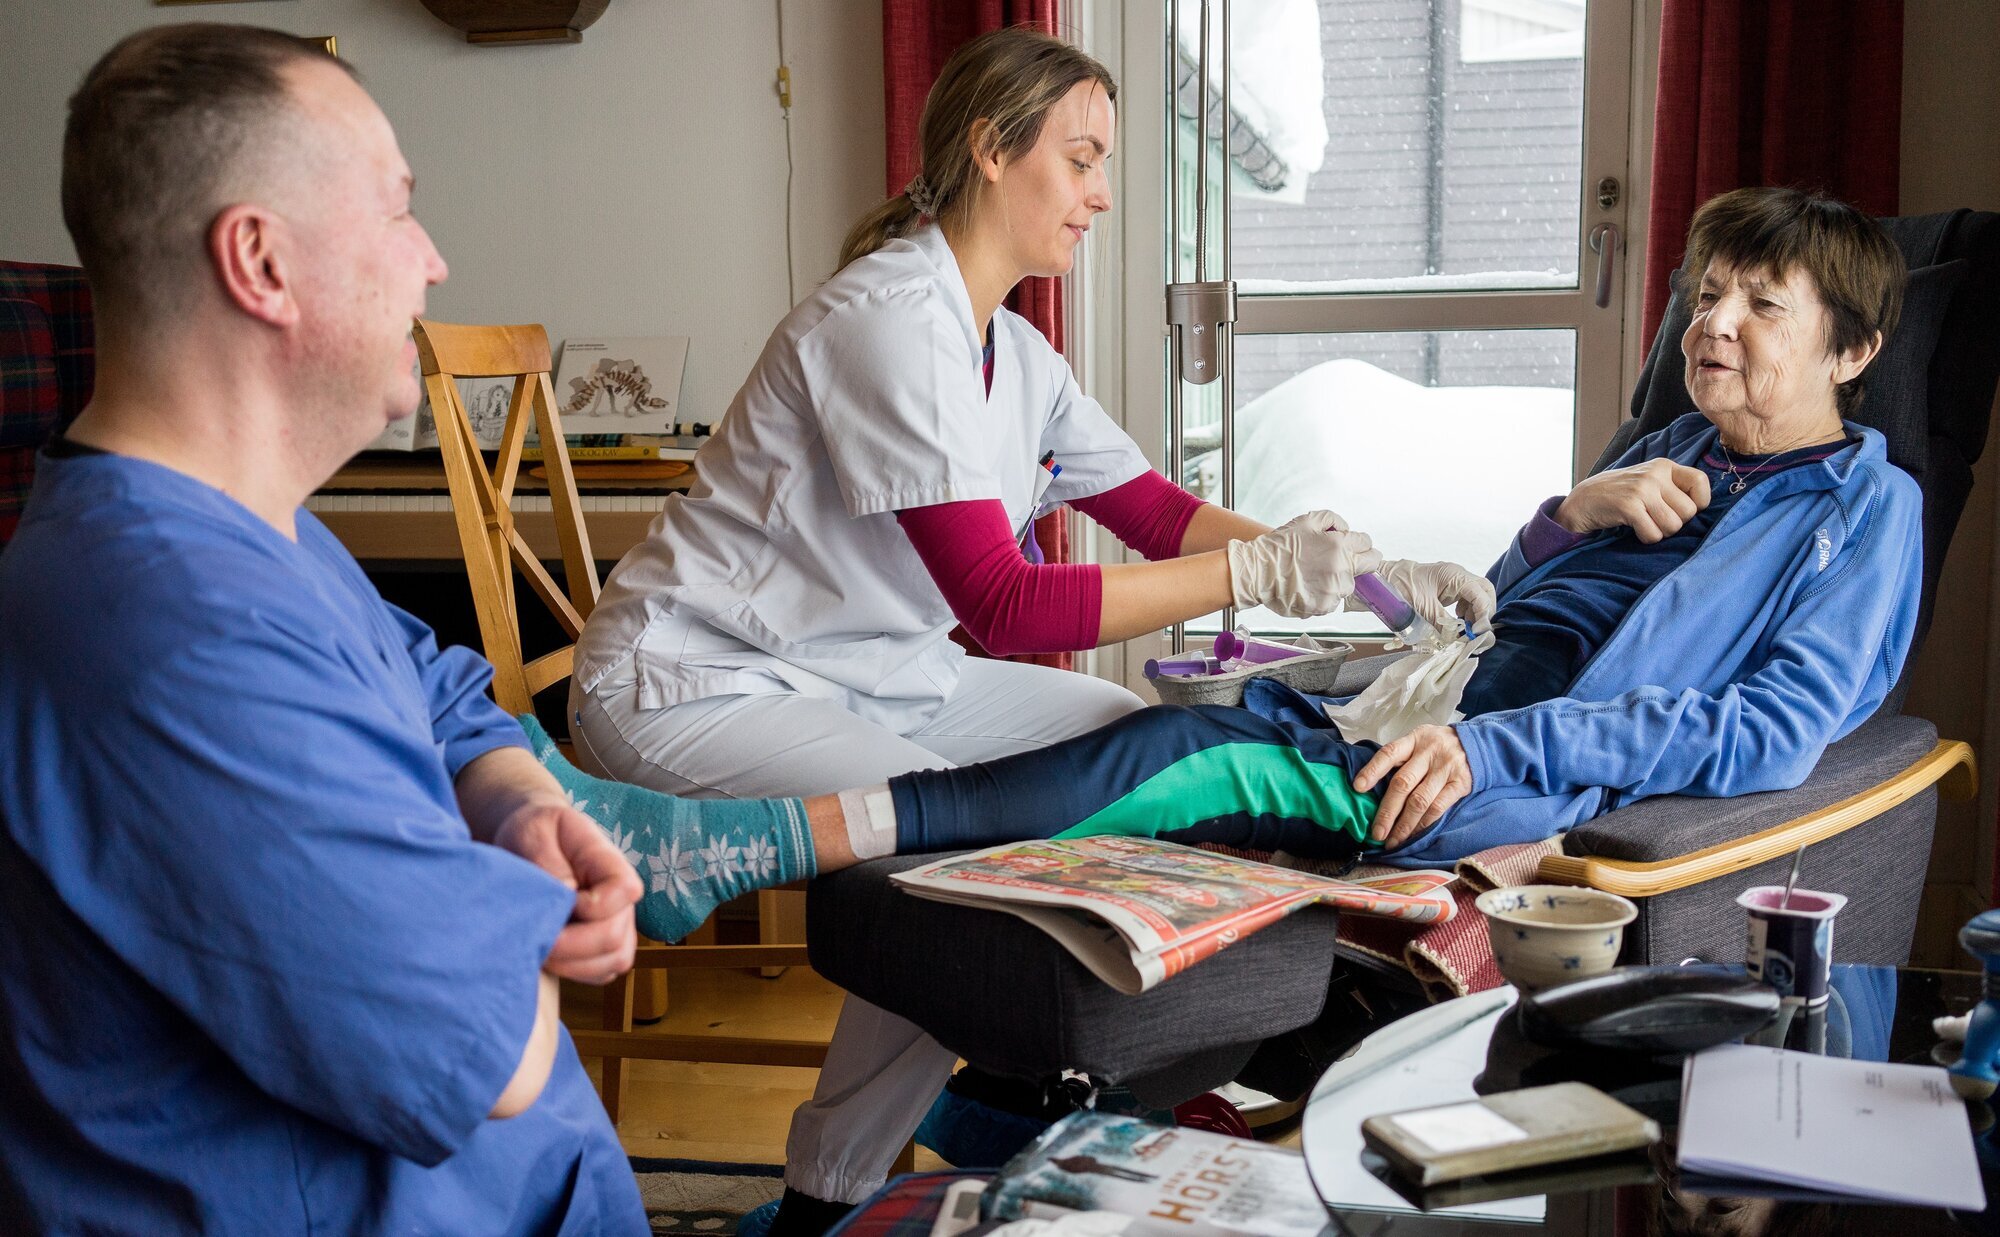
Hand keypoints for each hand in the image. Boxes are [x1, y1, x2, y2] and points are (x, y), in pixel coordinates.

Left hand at [491, 802, 642, 984]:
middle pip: (615, 938)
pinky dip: (574, 973)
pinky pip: (602, 973)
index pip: (622, 891)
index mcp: (610, 862)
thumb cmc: (534, 834)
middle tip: (532, 938)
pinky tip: (548, 956)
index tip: (553, 902)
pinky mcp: (604, 948)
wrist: (533, 844)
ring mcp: (619, 924)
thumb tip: (565, 898)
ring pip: (613, 961)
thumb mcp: (534, 834)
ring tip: (538, 948)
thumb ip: (548, 864)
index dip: (587, 907)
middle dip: (569, 947)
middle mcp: (622, 898)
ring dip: (571, 965)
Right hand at [1226, 509, 1382, 618]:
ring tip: (1315, 575)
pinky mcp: (1324, 606)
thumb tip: (1346, 530)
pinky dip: (1324, 595)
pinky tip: (1308, 587)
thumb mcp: (1307, 520)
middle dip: (1358, 562)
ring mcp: (1334, 590)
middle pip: (1368, 566)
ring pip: (1349, 585)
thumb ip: (1334, 520)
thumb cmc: (1279, 546)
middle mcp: (1342, 569)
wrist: (1257, 572)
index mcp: (1340, 546)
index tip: (1352, 548)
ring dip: (1338, 579)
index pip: (1368, 545)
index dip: (1360, 545)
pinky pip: (1334, 600)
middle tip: (1338, 562)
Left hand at [1353, 725, 1473, 849]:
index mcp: (1414, 740)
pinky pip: (1438, 807)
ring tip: (1393, 840)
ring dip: (1404, 825)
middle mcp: (1429, 753)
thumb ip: (1401, 759)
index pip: (1389, 753)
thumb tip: (1372, 788)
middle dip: (1386, 812)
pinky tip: (1413, 834)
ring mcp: (1445, 768)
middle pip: (1402, 784)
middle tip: (1376, 833)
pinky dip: (1423, 824)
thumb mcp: (1419, 741)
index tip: (1357, 788)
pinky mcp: (1460, 783)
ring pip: (1419, 800)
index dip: (1372, 771)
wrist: (1478, 744)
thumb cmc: (1438, 748)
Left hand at [1366, 559, 1496, 633]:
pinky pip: (1465, 600)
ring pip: (1476, 596)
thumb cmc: (1398, 586)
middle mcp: (1457, 575)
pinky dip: (1466, 613)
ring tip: (1466, 630)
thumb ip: (1442, 624)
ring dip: (1475, 614)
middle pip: (1484, 591)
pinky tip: (1457, 623)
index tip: (1478, 631)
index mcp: (1453, 574)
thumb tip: (1456, 641)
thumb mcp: (1422, 607)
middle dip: (1485, 612)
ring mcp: (1452, 582)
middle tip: (1478, 631)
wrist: (1381, 580)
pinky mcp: (1447, 590)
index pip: (1480, 592)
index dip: (1483, 613)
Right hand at [1554, 458, 1710, 543]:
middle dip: (1675, 523)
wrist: (1582, 501)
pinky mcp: (1629, 506)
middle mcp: (1655, 474)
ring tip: (1645, 524)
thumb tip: (1701, 508)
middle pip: (1689, 511)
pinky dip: (1646, 538)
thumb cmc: (1620, 496)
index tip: (1682, 510)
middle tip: (1656, 520)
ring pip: (1673, 525)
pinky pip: (1653, 534)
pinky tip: (1634, 530)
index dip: (1699, 503)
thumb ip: (1672, 488)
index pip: (1701, 482)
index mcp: (1663, 466)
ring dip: (1660, 533)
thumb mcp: (1648, 482)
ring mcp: (1641, 489)